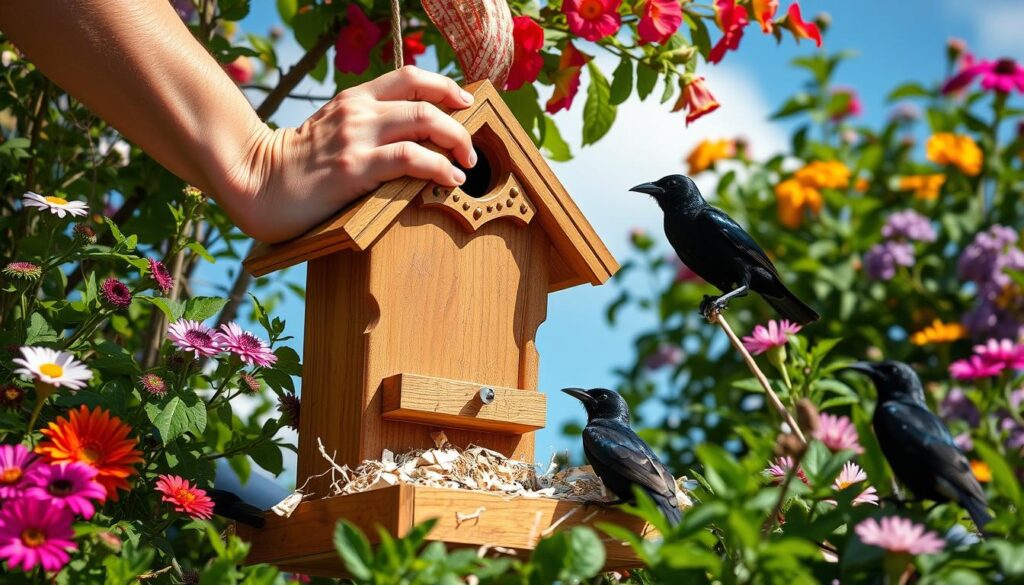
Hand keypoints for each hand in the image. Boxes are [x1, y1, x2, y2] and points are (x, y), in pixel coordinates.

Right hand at [222, 67, 476, 242]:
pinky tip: (449, 179)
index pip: (409, 76)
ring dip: (456, 141)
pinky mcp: (356, 167)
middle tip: (470, 146)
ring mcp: (357, 137)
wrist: (255, 184)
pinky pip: (411, 158)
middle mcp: (358, 111)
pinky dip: (439, 167)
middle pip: (424, 98)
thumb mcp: (331, 132)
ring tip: (466, 163)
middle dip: (459, 120)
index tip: (464, 102)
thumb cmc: (295, 168)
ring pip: (424, 121)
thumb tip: (412, 140)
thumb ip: (364, 128)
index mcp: (353, 99)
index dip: (445, 86)